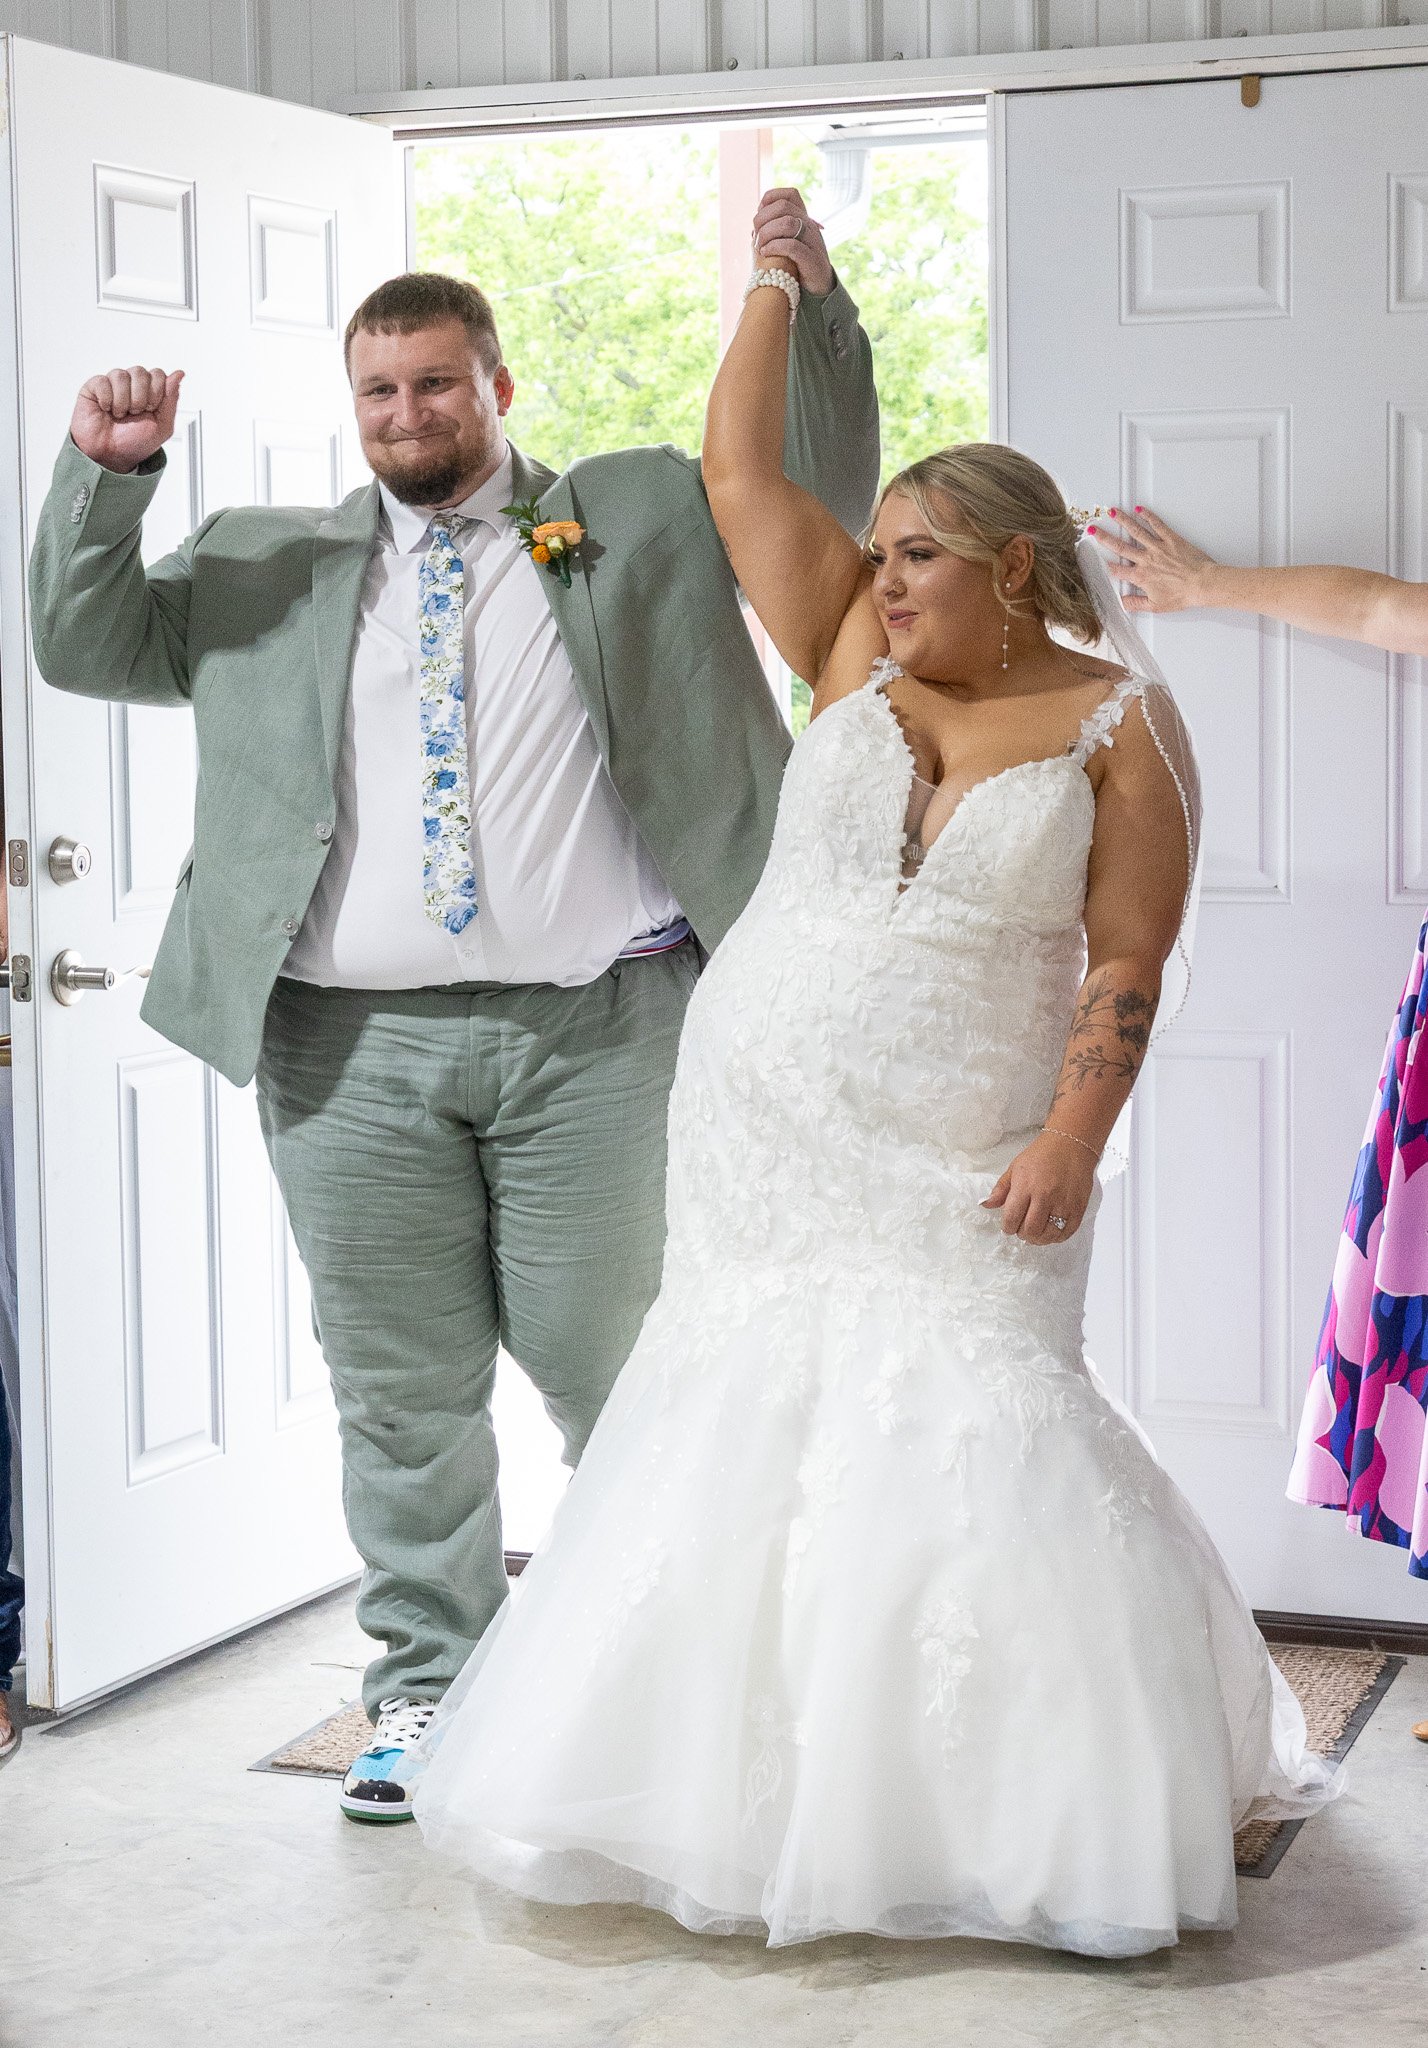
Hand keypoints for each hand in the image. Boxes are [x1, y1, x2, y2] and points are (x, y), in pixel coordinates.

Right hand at [70, 365, 183, 473]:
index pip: (158, 374)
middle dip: (140, 398)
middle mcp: (132, 385)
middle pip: (140, 372)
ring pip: (121, 375)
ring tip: (120, 415)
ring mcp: (113, 384)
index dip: (156, 392)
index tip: (150, 409)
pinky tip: (106, 409)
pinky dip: (106, 399)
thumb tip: (179, 374)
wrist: (111, 455)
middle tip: (134, 413)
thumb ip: (171, 399)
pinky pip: (102, 381)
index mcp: (150, 391)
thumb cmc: (134, 442)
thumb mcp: (162, 426)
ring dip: (123, 401)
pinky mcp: (94, 387)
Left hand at [752, 187, 834, 298]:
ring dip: (767, 233)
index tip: (760, 216)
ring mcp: (812, 241)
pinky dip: (774, 247)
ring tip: (759, 247)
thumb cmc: (797, 265)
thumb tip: (755, 220)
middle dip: (763, 219)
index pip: (790, 194)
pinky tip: (765, 253)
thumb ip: (775, 231)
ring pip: (788, 223)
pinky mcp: (812, 259)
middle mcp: (809, 226)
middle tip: (756, 237)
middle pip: (784, 206)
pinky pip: (792, 245)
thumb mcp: (787, 243)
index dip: (771, 199)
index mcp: (804, 219)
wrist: (819, 289)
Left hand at [982, 1132, 1095, 1244]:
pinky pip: (1067, 1232)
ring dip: (1039, 1239)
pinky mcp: (1078, 1207)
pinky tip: (1051, 1232)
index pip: (1012, 1218)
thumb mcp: (1015, 1168)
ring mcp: (1063, 1203)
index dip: (1007, 1227)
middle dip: (1022, 1234)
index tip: (1008, 1226)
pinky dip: (1057, 1237)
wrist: (1071, 1145)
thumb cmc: (1041, 1155)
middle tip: (1022, 1230)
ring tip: (1036, 1233)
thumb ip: (1001, 1189)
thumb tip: (986, 1204)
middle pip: (1030, 1230)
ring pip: (1049, 1234)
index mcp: (1025, 1186)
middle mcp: (1045, 1196)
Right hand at [1089, 506, 1215, 614]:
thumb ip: (1136, 604)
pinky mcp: (1171, 539)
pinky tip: (1139, 510)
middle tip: (1093, 529)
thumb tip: (1122, 604)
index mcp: (1141, 576)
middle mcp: (1147, 559)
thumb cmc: (1182, 595)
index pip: (1117, 570)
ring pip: (1136, 531)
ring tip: (1112, 512)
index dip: (1105, 564)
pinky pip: (1157, 525)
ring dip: (1122, 520)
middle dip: (1104, 537)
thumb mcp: (1156, 606)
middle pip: (1120, 546)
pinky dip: (1148, 516)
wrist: (1202, 584)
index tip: (1095, 558)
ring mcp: (1158, 547)